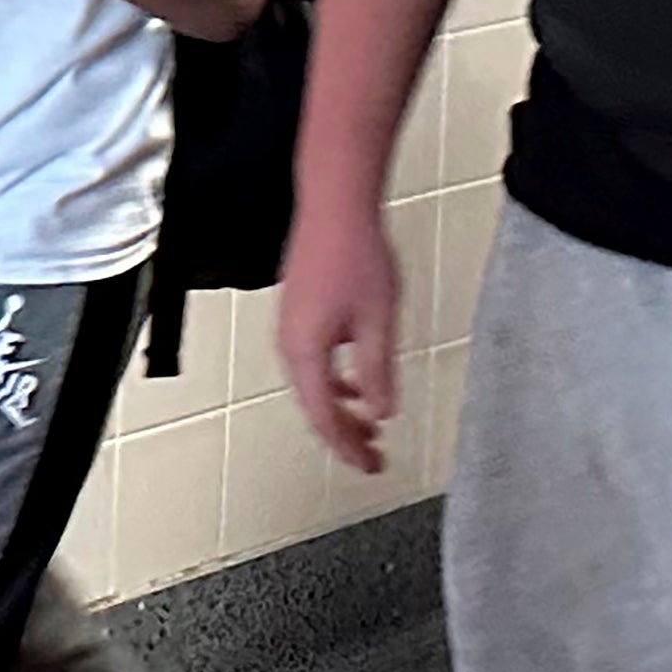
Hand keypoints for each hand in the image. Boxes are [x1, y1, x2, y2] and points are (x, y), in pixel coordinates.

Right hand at [272, 198, 403, 473]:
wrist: (335, 205)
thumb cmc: (354, 253)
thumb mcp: (378, 321)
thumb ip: (377, 372)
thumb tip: (381, 413)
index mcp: (305, 351)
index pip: (325, 419)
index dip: (349, 448)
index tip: (370, 466)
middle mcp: (290, 343)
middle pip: (315, 407)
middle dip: (345, 435)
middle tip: (373, 458)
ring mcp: (291, 327)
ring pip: (314, 386)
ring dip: (342, 410)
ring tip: (370, 427)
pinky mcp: (299, 313)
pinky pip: (314, 363)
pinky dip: (336, 382)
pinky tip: (358, 381)